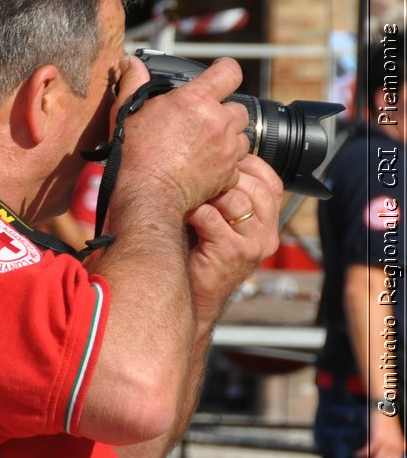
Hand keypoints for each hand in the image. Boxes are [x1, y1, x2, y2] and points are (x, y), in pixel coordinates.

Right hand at [115, 57, 251, 215]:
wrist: (147, 193)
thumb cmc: (134, 153)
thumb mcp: (128, 112)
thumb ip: (133, 82)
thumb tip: (129, 61)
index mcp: (196, 99)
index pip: (229, 71)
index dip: (225, 69)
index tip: (220, 73)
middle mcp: (219, 120)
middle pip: (238, 108)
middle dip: (224, 113)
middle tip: (203, 122)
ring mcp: (228, 148)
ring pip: (241, 137)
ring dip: (228, 139)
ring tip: (204, 147)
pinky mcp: (230, 172)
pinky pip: (236, 164)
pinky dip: (225, 166)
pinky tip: (205, 168)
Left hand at [185, 154, 282, 320]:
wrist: (194, 297)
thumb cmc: (200, 255)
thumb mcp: (222, 223)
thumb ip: (227, 198)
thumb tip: (213, 163)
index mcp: (268, 223)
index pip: (271, 182)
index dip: (247, 166)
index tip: (221, 161)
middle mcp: (267, 234)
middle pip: (256, 187)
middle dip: (225, 177)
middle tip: (199, 177)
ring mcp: (253, 245)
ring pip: (237, 200)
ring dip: (208, 193)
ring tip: (189, 195)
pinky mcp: (233, 253)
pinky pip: (213, 218)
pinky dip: (196, 212)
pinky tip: (185, 214)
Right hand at [356, 407, 405, 457]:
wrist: (386, 410)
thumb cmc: (388, 424)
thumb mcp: (395, 437)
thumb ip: (394, 447)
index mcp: (400, 448)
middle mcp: (395, 448)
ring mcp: (387, 444)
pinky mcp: (377, 439)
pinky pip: (369, 452)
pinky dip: (362, 455)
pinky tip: (357, 455)